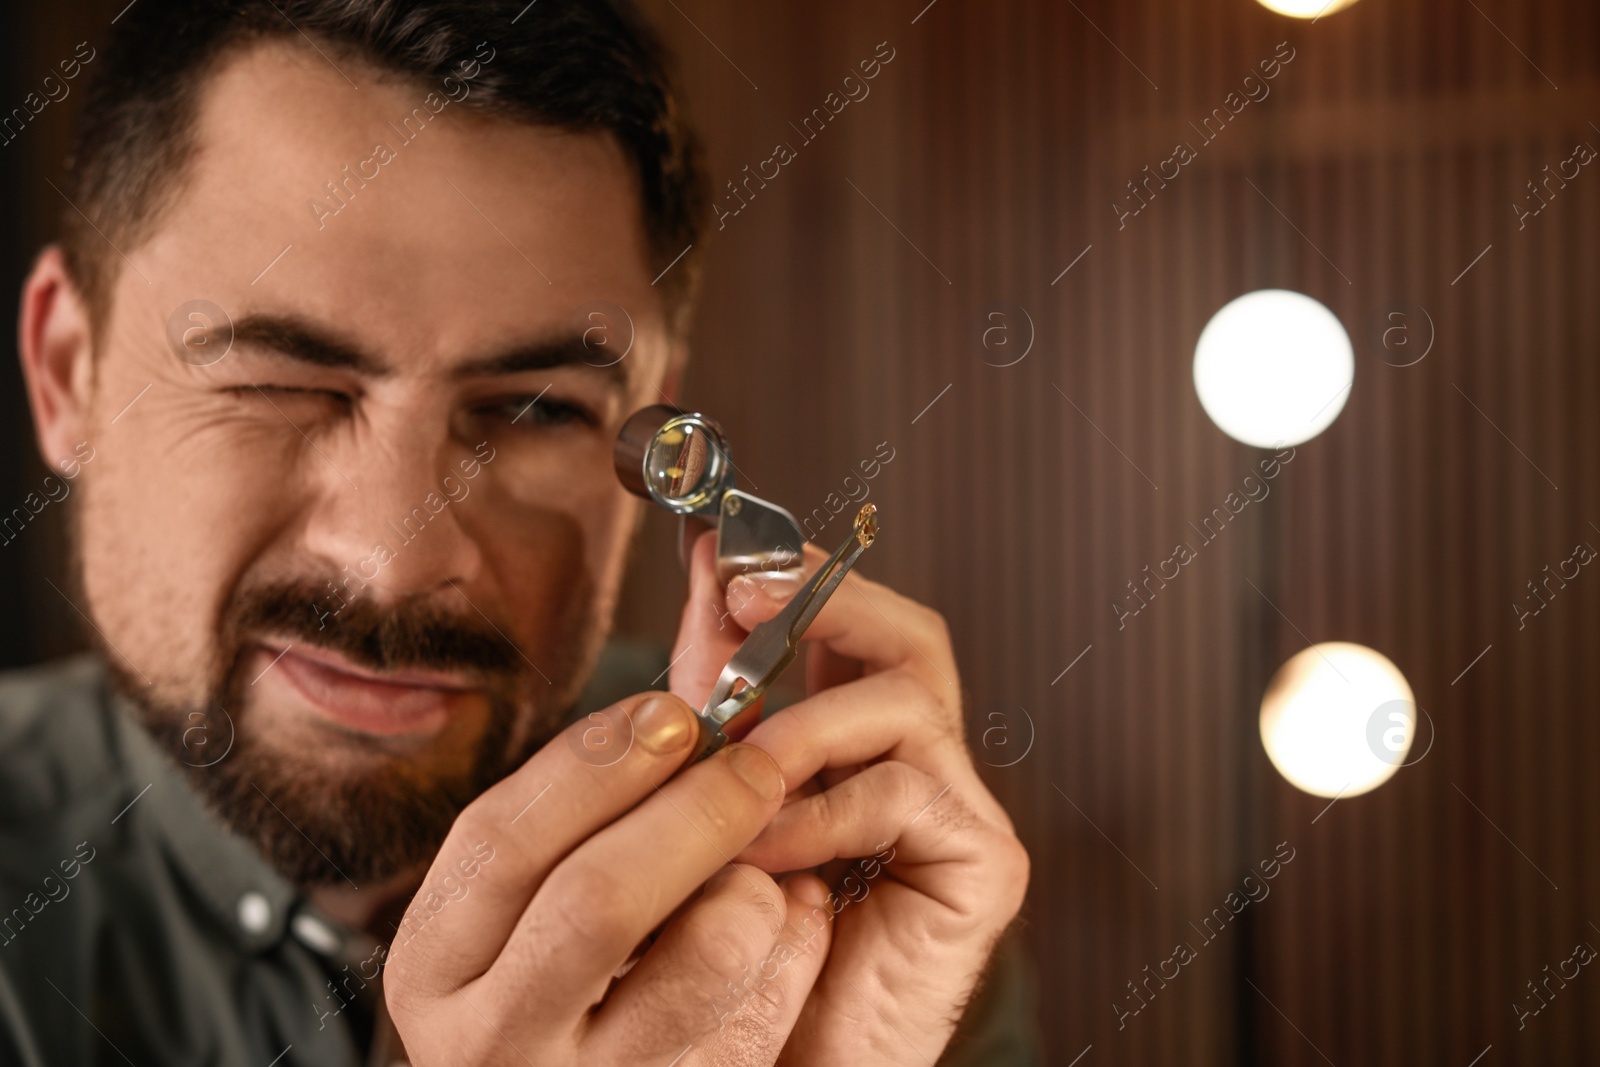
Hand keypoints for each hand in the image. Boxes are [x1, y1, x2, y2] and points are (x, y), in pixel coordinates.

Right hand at [383, 684, 837, 1063]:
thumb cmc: (556, 998)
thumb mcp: (519, 921)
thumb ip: (575, 828)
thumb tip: (673, 714)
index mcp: (436, 966)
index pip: (501, 839)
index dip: (595, 762)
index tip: (667, 711)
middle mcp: (490, 1038)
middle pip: (597, 897)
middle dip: (689, 809)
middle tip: (750, 763)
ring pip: (701, 957)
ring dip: (747, 884)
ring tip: (766, 857)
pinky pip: (762, 1013)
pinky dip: (793, 947)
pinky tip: (794, 916)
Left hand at [669, 532, 1029, 1064]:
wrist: (772, 1062)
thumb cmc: (725, 944)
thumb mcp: (705, 790)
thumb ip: (712, 689)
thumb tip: (704, 568)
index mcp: (858, 744)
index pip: (855, 626)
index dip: (800, 576)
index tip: (721, 548)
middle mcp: (920, 766)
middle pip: (908, 636)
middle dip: (823, 600)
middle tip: (743, 593)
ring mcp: (959, 812)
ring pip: (909, 697)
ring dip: (802, 723)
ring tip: (734, 769)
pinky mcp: (984, 866)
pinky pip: (904, 792)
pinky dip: (819, 812)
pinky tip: (761, 855)